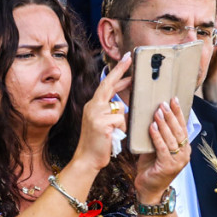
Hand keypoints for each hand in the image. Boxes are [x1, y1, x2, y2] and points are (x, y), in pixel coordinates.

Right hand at [72, 53, 131, 172]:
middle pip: (109, 84)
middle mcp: (92, 106)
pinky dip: (121, 129)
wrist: (86, 159)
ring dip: (122, 122)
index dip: (117, 72)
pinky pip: (121, 120)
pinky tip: (112, 136)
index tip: (126, 60)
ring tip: (113, 133)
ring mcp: (96, 114)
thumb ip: (110, 111)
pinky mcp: (101, 123)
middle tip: (129, 57)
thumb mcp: (102, 122)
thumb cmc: (97, 143)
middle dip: (120, 70)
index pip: (106, 84)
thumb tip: (123, 102)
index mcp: (93, 105)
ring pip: (120, 108)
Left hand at [135, 97, 190, 202]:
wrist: (149, 190)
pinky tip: (152, 127)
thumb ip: (158, 135)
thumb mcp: (156, 148)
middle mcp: (184, 154)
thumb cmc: (152, 168)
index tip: (174, 99)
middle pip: (179, 131)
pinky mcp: (168, 166)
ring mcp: (178, 161)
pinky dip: (157, 136)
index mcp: (184, 148)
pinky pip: (162, 148)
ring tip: (157, 112)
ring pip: (171, 138)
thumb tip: (152, 116)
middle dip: (171, 115)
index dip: (178, 113)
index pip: (183, 127)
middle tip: (164, 103)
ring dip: (164, 124)